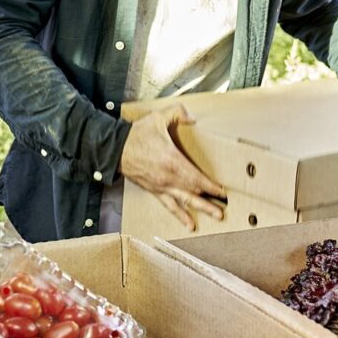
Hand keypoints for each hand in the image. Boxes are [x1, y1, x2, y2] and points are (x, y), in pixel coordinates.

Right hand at [117, 106, 225, 230]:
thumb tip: (192, 117)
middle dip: (211, 201)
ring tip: (215, 217)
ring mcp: (162, 186)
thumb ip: (177, 114)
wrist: (114, 149)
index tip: (222, 190)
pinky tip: (189, 223)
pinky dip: (180, 215)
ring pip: (185, 202)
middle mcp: (169, 178)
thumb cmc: (136, 135)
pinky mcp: (154, 191)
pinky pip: (169, 205)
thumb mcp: (158, 118)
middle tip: (224, 210)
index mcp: (173, 161)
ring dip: (201, 209)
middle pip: (194, 192)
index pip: (197, 178)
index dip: (211, 186)